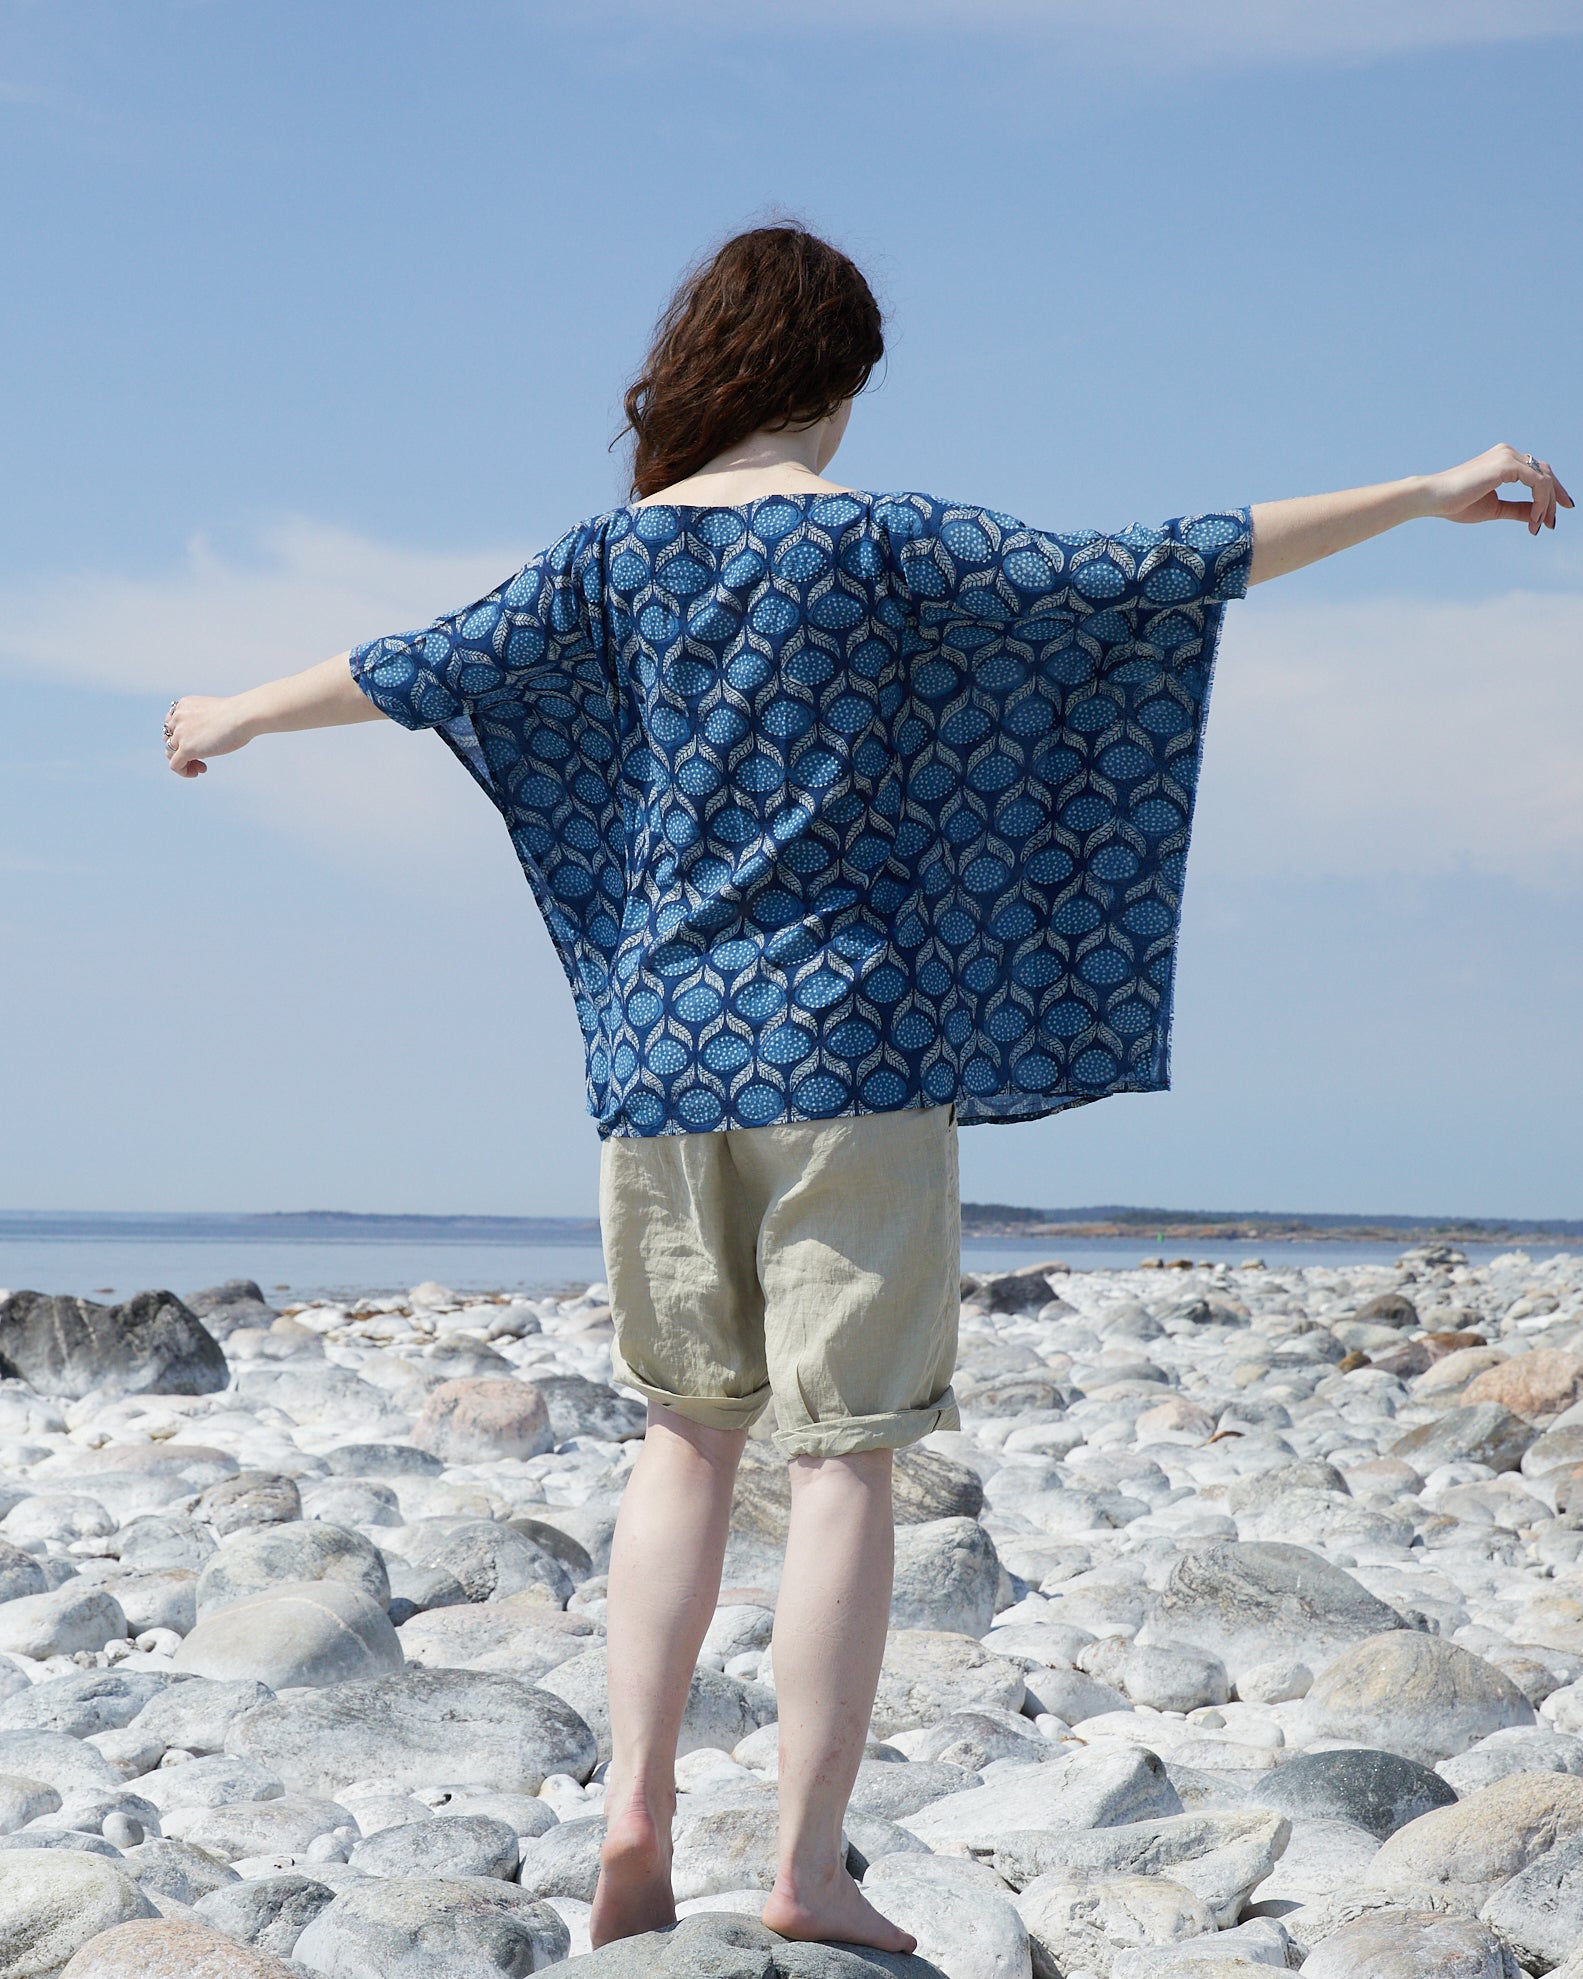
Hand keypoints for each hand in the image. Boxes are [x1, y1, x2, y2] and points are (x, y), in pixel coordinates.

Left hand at [163, 695, 251, 777]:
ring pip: (170, 752)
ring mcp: (180, 733)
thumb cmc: (238, 715)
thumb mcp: (214, 713)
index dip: (182, 736)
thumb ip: (203, 722)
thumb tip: (205, 740)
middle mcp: (178, 717)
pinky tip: (197, 772)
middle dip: (182, 749)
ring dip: (185, 761)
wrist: (242, 716)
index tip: (199, 743)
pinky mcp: (186, 748)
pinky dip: (183, 771)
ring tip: (201, 767)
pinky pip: (175, 765)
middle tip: (201, 758)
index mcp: (184, 705)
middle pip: (169, 739)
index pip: (172, 724)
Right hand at [1423, 444, 1572, 533]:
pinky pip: (1537, 482)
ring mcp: (1508, 456)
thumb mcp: (1495, 508)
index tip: (1553, 515)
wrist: (1434, 498)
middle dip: (1554, 498)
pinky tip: (1533, 518)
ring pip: (1544, 479)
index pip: (1537, 472)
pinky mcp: (1506, 465)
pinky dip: (1539, 501)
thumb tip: (1536, 515)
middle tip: (1551, 523)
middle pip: (1545, 472)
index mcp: (1504, 460)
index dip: (1550, 493)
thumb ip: (1517, 508)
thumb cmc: (1456, 503)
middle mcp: (1508, 453)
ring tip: (1538, 525)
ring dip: (1546, 504)